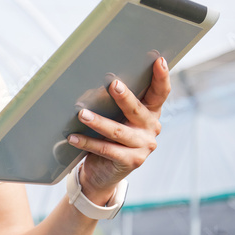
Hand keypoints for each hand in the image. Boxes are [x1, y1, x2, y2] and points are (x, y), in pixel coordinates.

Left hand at [66, 56, 169, 204]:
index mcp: (151, 113)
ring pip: (119, 131)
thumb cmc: (108, 137)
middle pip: (137, 110)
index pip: (160, 93)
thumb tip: (91, 86)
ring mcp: (143, 146)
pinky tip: (73, 137)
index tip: (159, 61)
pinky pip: (106, 149)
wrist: (103, 173)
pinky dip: (88, 142)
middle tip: (113, 84)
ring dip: (99, 122)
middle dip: (125, 97)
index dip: (162, 77)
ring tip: (82, 114)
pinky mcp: (131, 161)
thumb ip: (112, 104)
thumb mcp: (115, 118)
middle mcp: (151, 128)